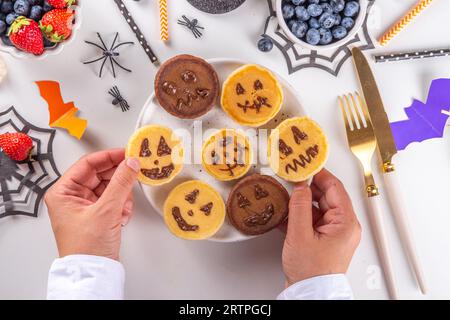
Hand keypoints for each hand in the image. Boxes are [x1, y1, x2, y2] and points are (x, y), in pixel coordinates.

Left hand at [45, 149, 139, 260]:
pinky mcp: (97, 216)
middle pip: (100, 175)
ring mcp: (85, 207)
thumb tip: (131, 163)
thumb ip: (121, 183)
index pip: (88, 164)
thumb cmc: (86, 248)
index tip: (127, 152)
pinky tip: (122, 216)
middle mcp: (72, 197)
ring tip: (124, 207)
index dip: (109, 157)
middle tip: (135, 171)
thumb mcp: (106, 210)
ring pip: (110, 188)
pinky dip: (121, 206)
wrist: (93, 273)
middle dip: (118, 179)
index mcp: (63, 192)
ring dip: (121, 195)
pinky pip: (113, 200)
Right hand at [282, 169, 360, 285]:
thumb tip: (299, 188)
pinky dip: (300, 216)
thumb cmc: (312, 272)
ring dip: (301, 203)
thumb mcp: (300, 235)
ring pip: (317, 208)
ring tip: (285, 198)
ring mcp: (334, 233)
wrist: (310, 293)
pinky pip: (313, 220)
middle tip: (292, 179)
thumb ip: (299, 207)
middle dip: (307, 188)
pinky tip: (286, 215)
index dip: (320, 174)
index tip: (307, 165)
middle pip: (326, 197)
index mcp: (345, 223)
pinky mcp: (324, 239)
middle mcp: (343, 226)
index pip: (335, 188)